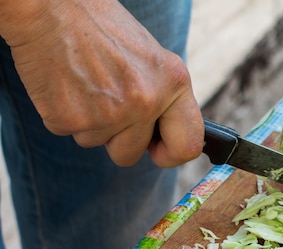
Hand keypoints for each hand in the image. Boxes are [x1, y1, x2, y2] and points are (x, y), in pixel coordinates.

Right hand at [0, 0, 203, 166]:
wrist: (49, 6)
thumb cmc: (100, 27)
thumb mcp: (150, 58)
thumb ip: (163, 97)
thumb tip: (166, 135)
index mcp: (173, 83)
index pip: (187, 145)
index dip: (170, 154)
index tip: (157, 149)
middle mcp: (146, 102)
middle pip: (131, 154)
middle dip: (118, 138)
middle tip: (106, 103)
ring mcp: (109, 114)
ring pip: (98, 144)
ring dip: (91, 123)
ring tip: (85, 83)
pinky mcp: (71, 120)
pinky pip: (71, 134)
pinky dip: (65, 115)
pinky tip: (66, 85)